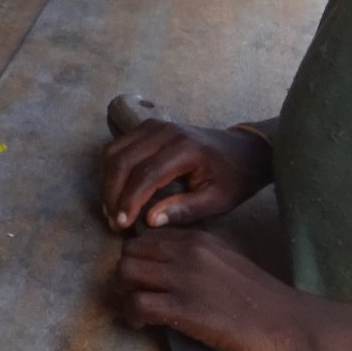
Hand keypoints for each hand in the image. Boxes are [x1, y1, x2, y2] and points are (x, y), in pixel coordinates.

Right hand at [102, 121, 271, 230]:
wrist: (244, 149)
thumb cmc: (233, 178)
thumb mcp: (218, 200)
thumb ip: (185, 210)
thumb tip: (149, 220)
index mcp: (185, 149)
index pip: (145, 174)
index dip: (129, 200)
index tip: (122, 224)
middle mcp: (164, 132)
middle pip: (123, 160)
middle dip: (112, 193)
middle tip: (112, 221)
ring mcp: (152, 126)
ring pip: (114, 151)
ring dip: (107, 181)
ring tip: (110, 209)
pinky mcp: (146, 127)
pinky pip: (118, 146)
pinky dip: (111, 169)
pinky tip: (115, 190)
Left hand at [115, 228, 322, 350]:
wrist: (296, 327)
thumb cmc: (266, 301)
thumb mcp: (228, 262)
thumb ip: (197, 258)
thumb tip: (166, 267)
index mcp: (198, 240)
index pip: (147, 237)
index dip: (138, 257)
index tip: (142, 276)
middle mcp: (187, 252)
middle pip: (129, 252)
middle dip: (125, 273)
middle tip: (134, 293)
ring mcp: (185, 280)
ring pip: (125, 272)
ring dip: (123, 293)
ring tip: (137, 310)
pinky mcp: (185, 310)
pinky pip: (136, 304)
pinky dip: (132, 315)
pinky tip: (143, 325)